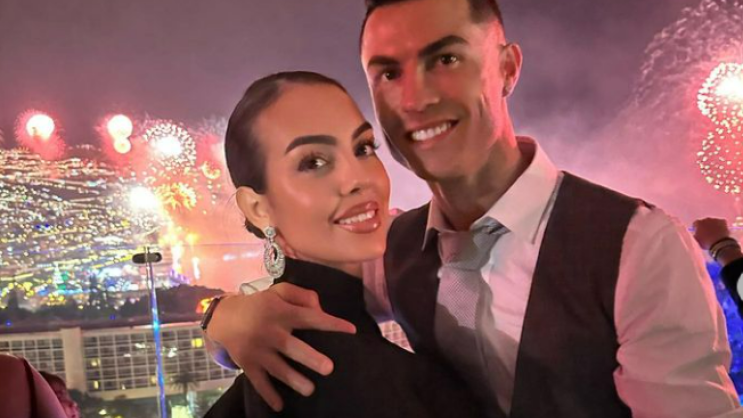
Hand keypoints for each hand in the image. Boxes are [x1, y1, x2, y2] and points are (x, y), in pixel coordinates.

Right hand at [205, 283, 355, 410]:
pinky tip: (279, 406)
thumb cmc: (261, 304)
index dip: (331, 324)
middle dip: (310, 358)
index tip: (351, 330)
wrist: (224, 317)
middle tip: (329, 368)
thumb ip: (302, 295)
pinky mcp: (248, 364)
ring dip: (294, 380)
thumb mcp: (279, 291)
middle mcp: (271, 332)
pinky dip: (268, 394)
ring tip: (310, 390)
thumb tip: (321, 309)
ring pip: (278, 368)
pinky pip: (259, 382)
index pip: (310, 318)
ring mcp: (258, 350)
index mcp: (282, 313)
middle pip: (292, 347)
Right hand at [692, 217, 730, 249]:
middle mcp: (706, 219)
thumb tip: (697, 233)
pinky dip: (721, 226)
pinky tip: (721, 231)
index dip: (696, 228)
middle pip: (705, 221)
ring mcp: (715, 219)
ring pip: (713, 222)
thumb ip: (696, 234)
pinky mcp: (722, 221)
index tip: (698, 231)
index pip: (696, 223)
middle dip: (705, 226)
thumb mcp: (698, 240)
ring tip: (716, 233)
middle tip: (708, 232)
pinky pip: (721, 222)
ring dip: (713, 225)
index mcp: (698, 223)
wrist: (719, 243)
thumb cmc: (706, 243)